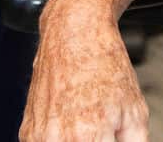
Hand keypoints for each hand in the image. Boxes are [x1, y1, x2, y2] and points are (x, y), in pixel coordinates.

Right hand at [20, 8, 149, 141]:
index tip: (112, 141)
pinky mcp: (27, 133)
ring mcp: (38, 138)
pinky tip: (74, 130)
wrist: (73, 32)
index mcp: (87, 137)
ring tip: (90, 130)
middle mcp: (57, 139)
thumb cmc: (104, 65)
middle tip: (104, 135)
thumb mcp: (134, 111)